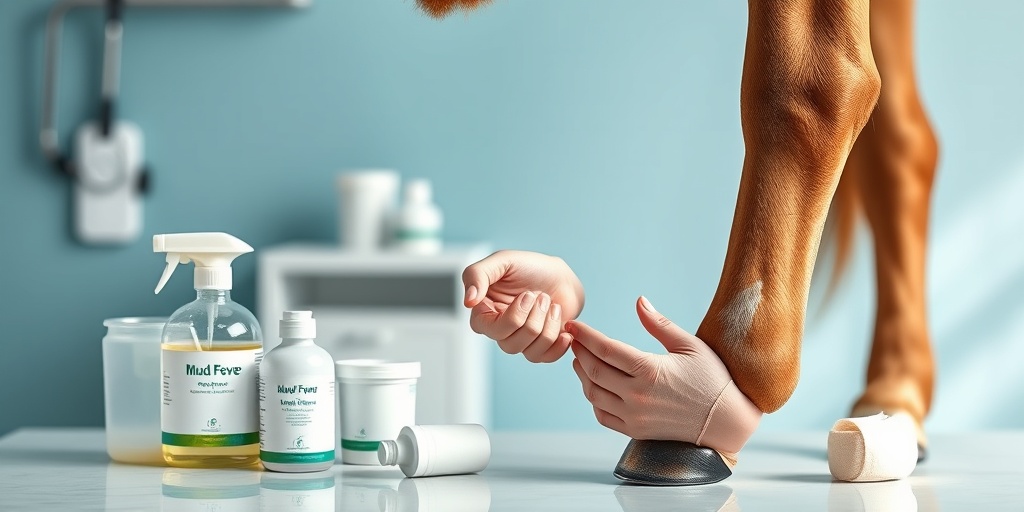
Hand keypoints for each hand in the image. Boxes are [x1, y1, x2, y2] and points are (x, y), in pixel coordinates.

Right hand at [462, 250, 584, 362]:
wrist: (561, 276)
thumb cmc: (530, 266)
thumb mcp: (502, 260)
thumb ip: (477, 274)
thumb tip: (469, 301)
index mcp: (484, 311)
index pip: (489, 329)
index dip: (513, 317)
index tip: (528, 294)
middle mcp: (499, 329)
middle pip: (510, 344)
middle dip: (534, 319)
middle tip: (542, 296)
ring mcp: (520, 340)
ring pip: (530, 352)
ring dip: (548, 325)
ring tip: (552, 304)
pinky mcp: (540, 347)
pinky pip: (545, 358)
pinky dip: (558, 344)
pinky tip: (565, 329)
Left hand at [568, 296, 760, 457]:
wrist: (726, 422)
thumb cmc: (713, 379)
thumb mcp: (689, 345)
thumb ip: (659, 324)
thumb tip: (639, 300)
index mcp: (649, 370)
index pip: (605, 349)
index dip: (585, 335)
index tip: (573, 325)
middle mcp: (638, 395)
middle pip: (594, 371)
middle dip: (579, 352)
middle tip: (573, 339)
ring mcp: (635, 416)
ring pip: (594, 394)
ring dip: (582, 375)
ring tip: (579, 360)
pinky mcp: (636, 432)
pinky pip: (603, 416)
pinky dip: (593, 400)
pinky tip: (593, 386)